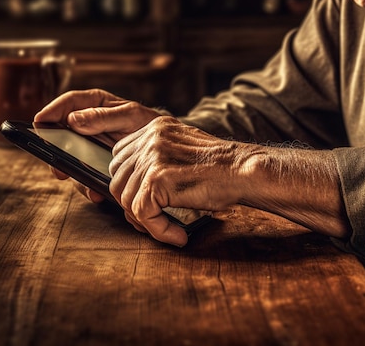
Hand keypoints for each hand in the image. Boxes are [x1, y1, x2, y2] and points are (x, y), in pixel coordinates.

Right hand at [34, 89, 166, 201]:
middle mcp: (87, 126)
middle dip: (56, 154)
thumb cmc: (150, 125)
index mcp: (95, 105)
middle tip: (58, 166)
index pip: (68, 104)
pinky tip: (97, 193)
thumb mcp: (131, 116)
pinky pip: (85, 177)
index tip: (40, 122)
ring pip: (70, 161)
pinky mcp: (96, 166)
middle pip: (61, 137)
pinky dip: (89, 187)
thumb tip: (73, 120)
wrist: (167, 148)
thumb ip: (104, 116)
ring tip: (86, 186)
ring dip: (75, 176)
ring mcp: (90, 147)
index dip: (52, 112)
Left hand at [110, 116, 350, 245]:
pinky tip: (178, 236)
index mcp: (155, 128)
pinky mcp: (158, 178)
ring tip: (168, 230)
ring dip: (145, 221)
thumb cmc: (224, 170)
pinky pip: (142, 213)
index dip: (128, 185)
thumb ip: (159, 160)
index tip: (146, 205)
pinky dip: (158, 230)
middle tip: (155, 221)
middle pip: (117, 178)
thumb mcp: (185, 153)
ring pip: (125, 199)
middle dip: (132, 205)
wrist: (247, 172)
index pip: (119, 157)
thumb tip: (136, 190)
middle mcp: (150, 137)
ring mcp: (152, 156)